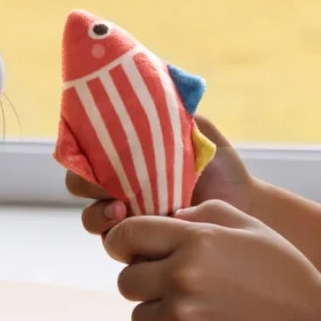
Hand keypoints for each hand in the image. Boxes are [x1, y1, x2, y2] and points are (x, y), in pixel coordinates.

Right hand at [68, 117, 254, 237]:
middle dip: (83, 183)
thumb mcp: (196, 129)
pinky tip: (135, 227)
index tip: (87, 147)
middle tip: (102, 183)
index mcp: (125, 156)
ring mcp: (126, 217)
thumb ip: (171, 108)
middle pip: (79, 183)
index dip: (77, 149)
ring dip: (97, 213)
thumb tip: (151, 77)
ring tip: (119, 210)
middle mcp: (119, 186)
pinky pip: (113, 242)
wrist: (243, 204)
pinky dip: (116, 234)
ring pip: (91, 217)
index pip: (85, 150)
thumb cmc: (219, 165)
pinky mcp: (138, 244)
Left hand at [103, 203, 320, 320]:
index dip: (124, 244)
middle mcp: (182, 276)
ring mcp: (185, 316)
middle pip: (126, 282)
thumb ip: (205, 213)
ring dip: (160, 317)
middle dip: (143, 284)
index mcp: (194, 240)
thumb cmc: (282, 270)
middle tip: (172, 287)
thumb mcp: (248, 226)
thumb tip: (171, 217)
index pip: (126, 235)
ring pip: (140, 318)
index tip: (134, 253)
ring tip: (196, 313)